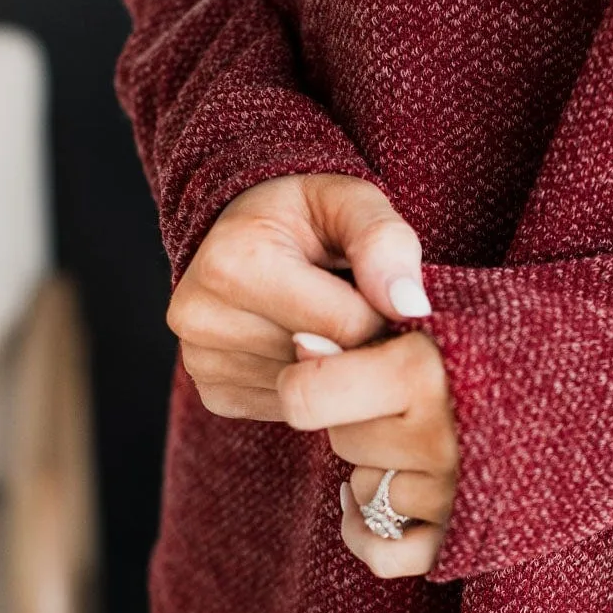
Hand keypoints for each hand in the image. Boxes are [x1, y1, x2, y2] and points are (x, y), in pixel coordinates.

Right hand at [168, 174, 429, 420]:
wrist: (246, 235)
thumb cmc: (306, 217)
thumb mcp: (350, 202)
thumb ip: (385, 242)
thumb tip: (411, 307)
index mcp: (233, 263)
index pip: (346, 325)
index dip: (382, 314)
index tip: (382, 294)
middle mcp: (202, 318)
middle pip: (325, 361)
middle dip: (358, 341)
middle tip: (358, 307)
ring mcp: (201, 363)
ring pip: (311, 391)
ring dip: (335, 364)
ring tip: (326, 320)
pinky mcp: (215, 394)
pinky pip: (291, 410)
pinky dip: (312, 384)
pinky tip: (305, 345)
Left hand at [277, 331, 458, 577]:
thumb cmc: (528, 340)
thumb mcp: (455, 313)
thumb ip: (378, 323)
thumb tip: (301, 344)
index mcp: (427, 373)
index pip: (308, 395)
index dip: (308, 378)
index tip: (328, 366)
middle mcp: (438, 439)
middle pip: (340, 440)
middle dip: (358, 415)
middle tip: (401, 393)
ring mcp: (453, 496)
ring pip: (364, 490)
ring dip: (380, 465)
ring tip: (426, 433)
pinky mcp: (468, 538)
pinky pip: (382, 554)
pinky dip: (366, 532)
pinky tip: (371, 504)